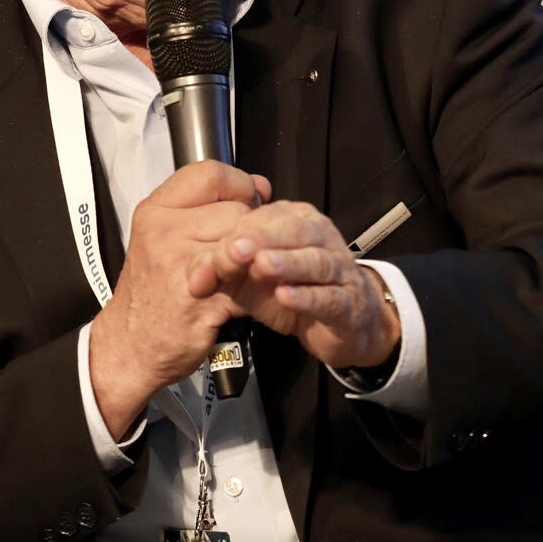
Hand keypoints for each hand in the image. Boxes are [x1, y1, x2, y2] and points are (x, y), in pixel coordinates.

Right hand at [88, 161, 270, 437]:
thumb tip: (260, 186)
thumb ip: (207, 208)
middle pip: (236, 209)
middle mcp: (163, 232)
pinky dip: (256, 286)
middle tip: (246, 249)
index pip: (212, 173)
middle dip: (251, 229)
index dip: (240, 185)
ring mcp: (180, 264)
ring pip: (245, 242)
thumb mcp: (165, 236)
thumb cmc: (154, 289)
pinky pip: (246, 278)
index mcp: (156, 210)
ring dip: (256, 258)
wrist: (129, 345)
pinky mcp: (200, 297)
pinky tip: (249, 293)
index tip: (248, 202)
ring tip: (247, 270)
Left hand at [193, 200, 401, 370]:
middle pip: (293, 229)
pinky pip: (329, 297)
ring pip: (315, 260)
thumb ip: (222, 270)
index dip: (234, 231)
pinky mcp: (348, 305)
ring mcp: (338, 271)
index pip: (263, 217)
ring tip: (261, 265)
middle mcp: (319, 238)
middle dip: (262, 237)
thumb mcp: (249, 279)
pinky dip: (308, 297)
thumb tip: (194, 275)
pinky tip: (286, 296)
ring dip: (287, 262)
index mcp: (293, 221)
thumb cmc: (291, 292)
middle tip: (234, 248)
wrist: (341, 324)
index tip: (208, 250)